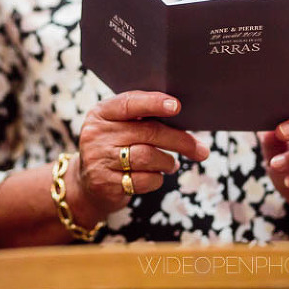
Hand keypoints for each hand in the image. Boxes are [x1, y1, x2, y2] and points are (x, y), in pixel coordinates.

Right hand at [70, 91, 209, 223]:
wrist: (87, 185)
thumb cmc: (115, 149)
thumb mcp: (119, 127)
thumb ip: (141, 118)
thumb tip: (183, 117)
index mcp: (101, 113)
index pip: (129, 103)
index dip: (154, 103)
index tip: (176, 106)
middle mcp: (96, 134)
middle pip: (147, 132)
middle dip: (179, 140)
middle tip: (201, 150)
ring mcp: (98, 159)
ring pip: (147, 157)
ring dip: (167, 162)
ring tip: (171, 164)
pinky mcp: (104, 183)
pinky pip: (143, 180)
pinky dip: (157, 178)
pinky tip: (155, 176)